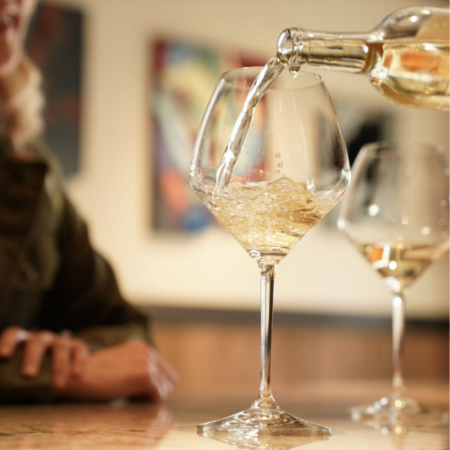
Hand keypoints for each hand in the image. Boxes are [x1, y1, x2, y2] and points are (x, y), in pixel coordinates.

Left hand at [0, 326, 88, 388]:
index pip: (14, 334)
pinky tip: (76, 377)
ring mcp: (60, 340)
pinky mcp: (76, 345)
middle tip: (28, 376)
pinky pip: (78, 350)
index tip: (2, 356)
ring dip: (59, 366)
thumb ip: (7, 377)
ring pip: (60, 347)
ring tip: (58, 387)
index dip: (8, 343)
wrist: (60, 368)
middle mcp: (42, 338)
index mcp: (23, 341)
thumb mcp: (17, 371)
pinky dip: (78, 362)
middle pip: (37, 343)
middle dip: (32, 358)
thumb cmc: (32, 373)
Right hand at [54, 341, 178, 401]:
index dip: (154, 386)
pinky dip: (146, 402)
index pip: (166, 371)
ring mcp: (148, 362)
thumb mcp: (120, 366)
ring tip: (129, 397)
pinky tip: (129, 399)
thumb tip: (160, 386)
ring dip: (150, 397)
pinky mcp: (146, 376)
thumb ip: (137, 369)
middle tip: (133, 397)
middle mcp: (148, 351)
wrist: (76, 377)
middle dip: (155, 391)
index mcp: (142, 347)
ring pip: (165, 389)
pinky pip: (158, 396)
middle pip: (169, 380)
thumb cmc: (94, 376)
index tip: (136, 392)